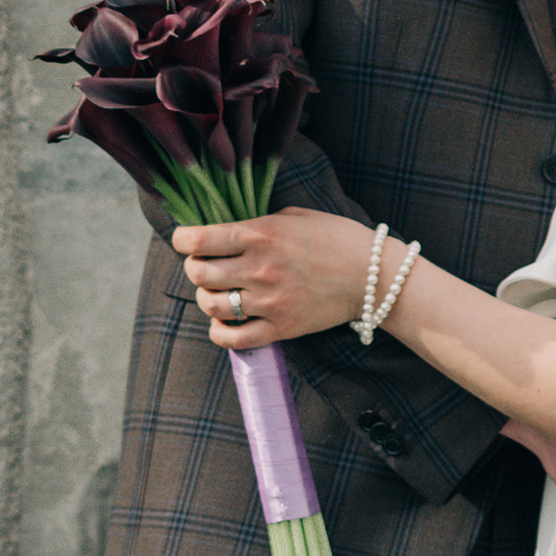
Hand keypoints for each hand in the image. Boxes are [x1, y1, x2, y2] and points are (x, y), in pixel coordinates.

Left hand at [177, 212, 374, 345]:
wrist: (373, 276)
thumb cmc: (336, 238)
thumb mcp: (294, 216)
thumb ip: (255, 223)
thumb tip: (223, 231)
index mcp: (260, 234)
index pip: (196, 239)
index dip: (182, 239)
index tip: (188, 241)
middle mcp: (259, 268)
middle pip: (197, 273)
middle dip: (195, 268)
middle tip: (207, 266)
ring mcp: (269, 302)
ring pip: (210, 305)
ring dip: (207, 298)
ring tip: (219, 293)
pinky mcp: (281, 328)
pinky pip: (232, 339)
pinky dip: (219, 333)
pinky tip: (225, 323)